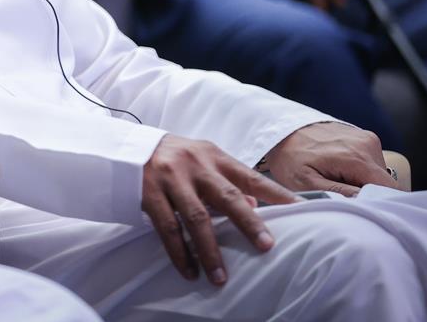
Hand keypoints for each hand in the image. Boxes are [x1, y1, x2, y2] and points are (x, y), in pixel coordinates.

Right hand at [141, 135, 298, 285]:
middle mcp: (194, 165)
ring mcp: (170, 179)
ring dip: (210, 251)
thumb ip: (227, 180)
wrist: (126, 148)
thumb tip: (257, 206)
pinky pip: (168, 229)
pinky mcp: (149, 194)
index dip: (277, 194)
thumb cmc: (173, 157)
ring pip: (197, 218)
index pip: (251, 177)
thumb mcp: (202, 159)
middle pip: (227, 197)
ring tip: (220, 277)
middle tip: (266, 246)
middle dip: (248, 224)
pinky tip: (189, 271)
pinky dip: (180, 253)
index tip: (301, 210)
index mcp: (214, 156)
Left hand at [260, 122, 395, 195]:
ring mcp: (367, 138)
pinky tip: (338, 171)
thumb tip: (368, 203)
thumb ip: (340, 194)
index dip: (378, 205)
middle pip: (385, 184)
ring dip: (362, 183)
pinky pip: (371, 163)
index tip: (360, 211)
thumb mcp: (307, 183)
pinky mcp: (364, 137)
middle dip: (368, 195)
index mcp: (357, 158)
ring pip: (378, 174)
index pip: (389, 191)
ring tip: (336, 181)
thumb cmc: (290, 159)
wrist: (280, 131)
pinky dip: (358, 172)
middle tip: (341, 196)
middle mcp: (368, 144)